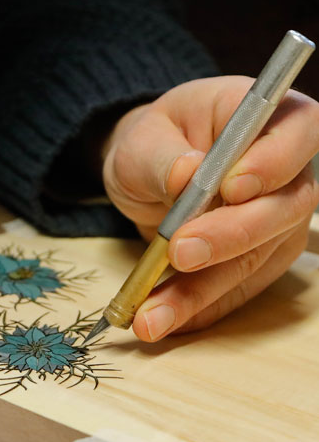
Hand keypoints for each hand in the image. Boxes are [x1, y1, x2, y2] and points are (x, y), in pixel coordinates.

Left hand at [102, 76, 318, 341]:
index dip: (272, 163)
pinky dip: (196, 309)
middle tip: (180, 252)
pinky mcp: (256, 259)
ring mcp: (275, 223)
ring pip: (253, 261)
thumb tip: (188, 175)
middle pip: (283, 209)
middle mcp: (286, 175)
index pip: (297, 133)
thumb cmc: (154, 144)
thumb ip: (164, 156)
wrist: (148, 173)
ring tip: (151, 316)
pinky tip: (162, 320)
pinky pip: (232, 290)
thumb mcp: (144, 139)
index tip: (231, 187)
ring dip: (201, 293)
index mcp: (267, 121)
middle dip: (229, 237)